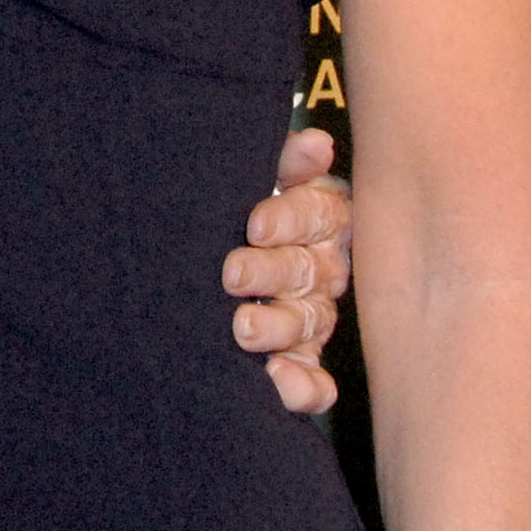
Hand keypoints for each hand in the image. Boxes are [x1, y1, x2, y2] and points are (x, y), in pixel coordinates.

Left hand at [225, 125, 349, 414]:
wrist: (209, 250)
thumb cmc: (240, 208)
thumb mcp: (258, 175)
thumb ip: (286, 161)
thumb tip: (317, 143)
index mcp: (319, 219)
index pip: (317, 214)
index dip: (288, 219)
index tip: (254, 225)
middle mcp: (321, 269)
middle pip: (305, 270)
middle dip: (269, 273)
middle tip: (232, 276)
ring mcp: (312, 317)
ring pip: (307, 323)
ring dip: (278, 326)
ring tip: (243, 329)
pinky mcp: (299, 361)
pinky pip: (314, 381)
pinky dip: (304, 386)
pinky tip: (282, 381)